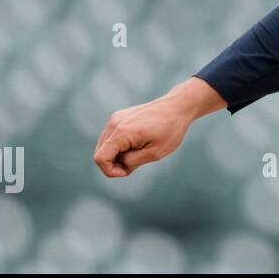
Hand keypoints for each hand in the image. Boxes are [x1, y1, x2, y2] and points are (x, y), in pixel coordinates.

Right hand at [93, 78, 221, 176]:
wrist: (178, 106)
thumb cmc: (170, 129)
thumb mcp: (154, 153)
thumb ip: (132, 162)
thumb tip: (118, 165)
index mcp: (121, 132)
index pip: (100, 159)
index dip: (111, 171)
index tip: (128, 170)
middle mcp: (114, 123)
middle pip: (100, 153)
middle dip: (114, 164)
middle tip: (136, 163)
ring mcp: (115, 118)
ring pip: (105, 146)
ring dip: (118, 155)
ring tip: (140, 152)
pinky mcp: (119, 116)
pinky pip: (112, 137)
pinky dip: (120, 146)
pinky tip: (138, 143)